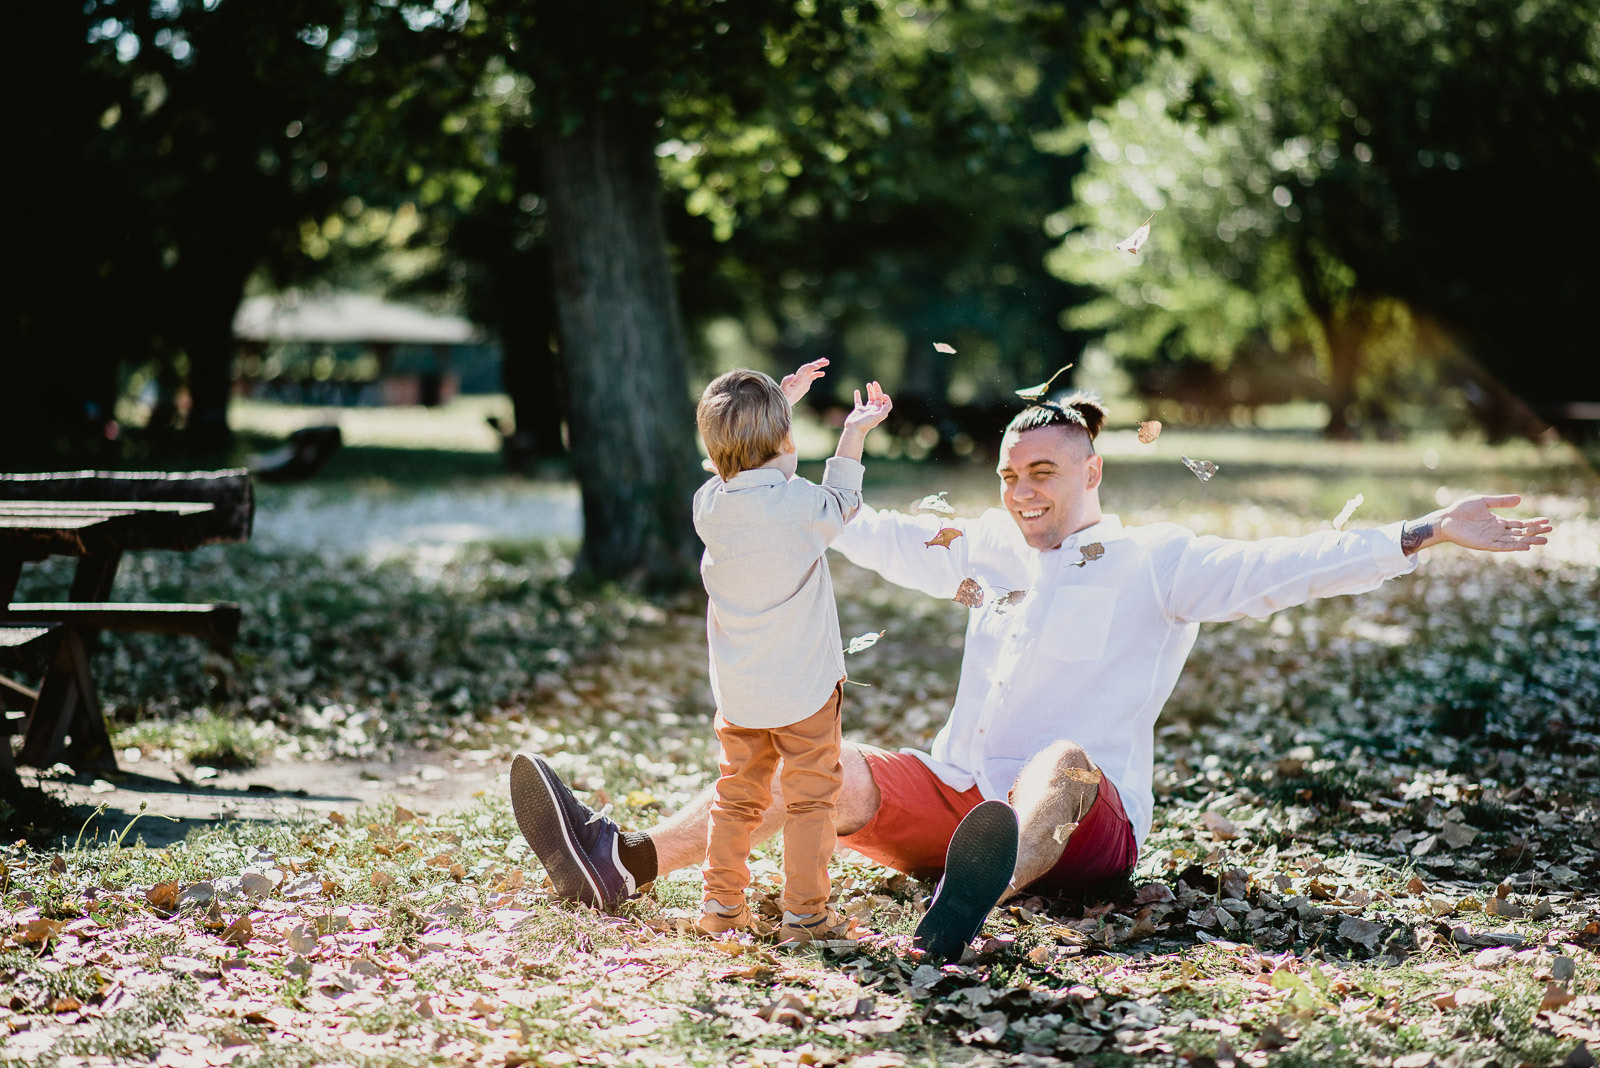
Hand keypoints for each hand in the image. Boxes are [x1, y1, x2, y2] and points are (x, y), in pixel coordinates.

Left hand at [780, 359, 828, 404]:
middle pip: (810, 367)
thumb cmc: (784, 394)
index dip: (810, 366)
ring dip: (819, 365)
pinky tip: (823, 373)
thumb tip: (792, 375)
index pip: (804, 369)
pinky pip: (812, 376)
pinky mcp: (805, 383)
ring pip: (812, 370)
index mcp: (797, 377)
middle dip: (818, 363)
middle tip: (826, 361)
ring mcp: (803, 379)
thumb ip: (787, 381)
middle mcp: (801, 376)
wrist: (785, 399)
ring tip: (827, 362)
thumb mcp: (784, 389)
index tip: (817, 366)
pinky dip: (817, 374)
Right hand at [843, 381, 892, 434]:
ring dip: (870, 391)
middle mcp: (874, 410)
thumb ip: (883, 411)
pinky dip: (857, 396)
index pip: (887, 404)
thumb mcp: (876, 417)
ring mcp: (866, 410)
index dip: (886, 398)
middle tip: (874, 383)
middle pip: (878, 398)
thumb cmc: (865, 424)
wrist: (854, 429)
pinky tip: (857, 391)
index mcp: (879, 412)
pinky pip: (858, 402)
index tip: (882, 395)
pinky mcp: (858, 410)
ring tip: (869, 384)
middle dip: (877, 390)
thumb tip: (885, 403)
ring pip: (870, 399)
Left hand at [1404, 493, 1551, 553]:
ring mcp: (1491, 539)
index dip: (1532, 523)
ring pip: (1514, 540)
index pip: (1519, 524)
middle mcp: (1497, 531)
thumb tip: (1520, 499)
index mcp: (1497, 522)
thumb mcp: (1483, 502)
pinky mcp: (1484, 544)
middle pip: (1520, 532)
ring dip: (1529, 540)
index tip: (1546, 521)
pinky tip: (1526, 545)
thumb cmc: (1461, 510)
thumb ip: (1500, 502)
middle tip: (1550, 531)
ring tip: (1544, 541)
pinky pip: (1502, 546)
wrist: (1446, 519)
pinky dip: (1514, 546)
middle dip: (1535, 532)